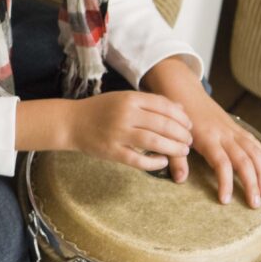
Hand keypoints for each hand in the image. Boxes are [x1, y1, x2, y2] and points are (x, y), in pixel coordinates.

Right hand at [65, 91, 192, 170]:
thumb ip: (150, 103)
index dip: (181, 117)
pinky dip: (154, 162)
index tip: (189, 125)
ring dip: (173, 148)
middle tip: (189, 141)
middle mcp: (124, 114)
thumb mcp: (124, 99)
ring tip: (182, 151)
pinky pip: (138, 159)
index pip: (164, 106)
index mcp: (129, 98)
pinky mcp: (112, 151)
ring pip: (154, 141)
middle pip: (163, 124)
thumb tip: (180, 110)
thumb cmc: (100, 110)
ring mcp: (118, 133)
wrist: (71, 122)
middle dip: (182, 134)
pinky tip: (162, 162)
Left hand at [181, 94, 260, 207]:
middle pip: (244, 161)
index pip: (222, 164)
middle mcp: (224, 134)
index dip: (225, 182)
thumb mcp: (171, 136)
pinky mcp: (235, 126)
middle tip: (254, 204)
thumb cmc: (175, 115)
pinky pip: (253, 141)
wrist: (182, 90)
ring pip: (253, 152)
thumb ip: (176, 158)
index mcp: (207, 138)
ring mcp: (232, 130)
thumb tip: (180, 180)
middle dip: (251, 183)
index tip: (225, 200)